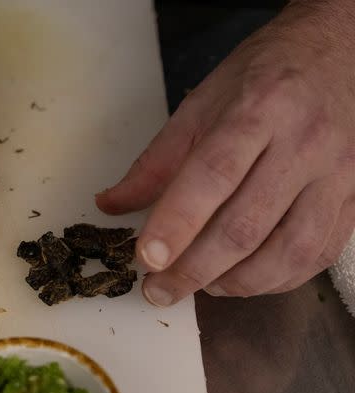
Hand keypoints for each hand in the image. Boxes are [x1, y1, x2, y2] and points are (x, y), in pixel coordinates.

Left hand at [96, 1, 354, 305]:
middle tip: (158, 291)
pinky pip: (317, 255)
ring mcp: (337, 174)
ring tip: (200, 286)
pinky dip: (276, 279)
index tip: (146, 259)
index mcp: (259, 109)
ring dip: (236, 283)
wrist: (339, 52)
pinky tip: (243, 280)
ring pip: (288, 250)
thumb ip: (156, 161)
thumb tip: (110, 205)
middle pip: (246, 224)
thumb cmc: (263, 78)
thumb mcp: (200, 104)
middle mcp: (304, 143)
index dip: (177, 223)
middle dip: (194, 270)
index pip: (213, 175)